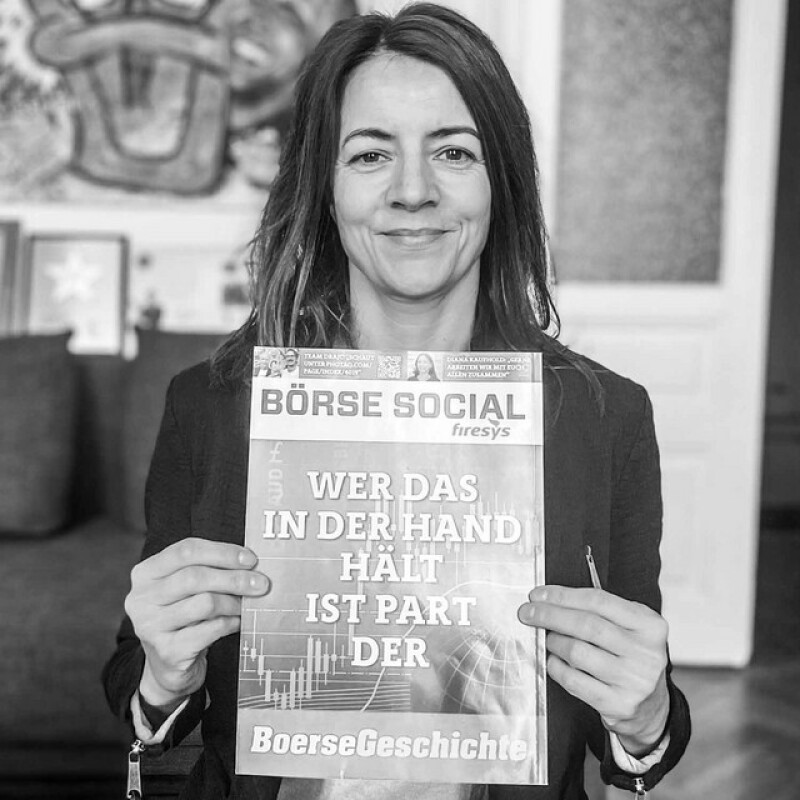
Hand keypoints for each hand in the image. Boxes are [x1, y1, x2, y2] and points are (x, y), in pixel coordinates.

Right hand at [125, 538, 270, 708]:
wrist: (169, 666)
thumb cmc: (184, 617)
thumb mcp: (188, 589)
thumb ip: (209, 569)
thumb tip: (249, 562)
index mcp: (145, 573)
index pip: (186, 551)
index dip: (222, 552)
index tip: (250, 559)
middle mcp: (141, 598)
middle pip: (195, 576)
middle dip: (234, 578)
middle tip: (261, 583)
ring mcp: (150, 626)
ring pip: (205, 602)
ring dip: (234, 602)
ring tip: (245, 606)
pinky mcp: (167, 651)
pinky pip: (210, 630)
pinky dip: (230, 623)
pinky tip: (236, 622)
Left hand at [518, 586, 669, 755]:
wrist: (652, 707)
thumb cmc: (630, 657)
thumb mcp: (630, 628)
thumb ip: (599, 611)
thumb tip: (549, 600)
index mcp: (650, 625)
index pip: (599, 601)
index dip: (563, 595)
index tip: (538, 595)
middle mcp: (646, 652)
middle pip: (586, 624)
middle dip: (550, 615)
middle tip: (528, 613)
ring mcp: (634, 680)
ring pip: (577, 652)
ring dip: (554, 642)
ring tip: (549, 639)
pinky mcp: (619, 704)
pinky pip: (574, 680)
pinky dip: (556, 667)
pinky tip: (553, 661)